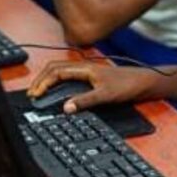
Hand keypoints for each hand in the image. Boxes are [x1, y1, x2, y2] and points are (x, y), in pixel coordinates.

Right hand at [27, 61, 159, 114]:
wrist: (144, 82)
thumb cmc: (128, 85)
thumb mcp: (106, 96)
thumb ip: (85, 101)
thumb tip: (66, 108)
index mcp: (84, 68)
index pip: (56, 72)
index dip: (43, 82)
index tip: (35, 95)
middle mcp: (84, 68)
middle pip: (54, 68)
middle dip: (40, 79)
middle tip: (31, 93)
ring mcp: (87, 72)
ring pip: (60, 71)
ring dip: (47, 79)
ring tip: (39, 91)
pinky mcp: (91, 77)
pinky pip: (68, 76)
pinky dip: (57, 81)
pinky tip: (56, 90)